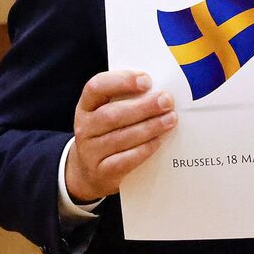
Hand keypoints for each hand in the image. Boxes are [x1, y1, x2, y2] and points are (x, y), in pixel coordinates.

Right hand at [65, 70, 177, 201]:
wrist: (90, 171)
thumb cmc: (108, 132)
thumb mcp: (108, 112)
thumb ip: (128, 99)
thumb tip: (159, 92)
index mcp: (86, 105)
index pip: (97, 86)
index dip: (121, 81)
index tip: (147, 80)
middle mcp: (84, 127)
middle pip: (112, 115)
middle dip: (143, 107)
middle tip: (166, 101)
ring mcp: (90, 152)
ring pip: (120, 138)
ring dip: (149, 127)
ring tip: (170, 119)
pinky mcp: (101, 172)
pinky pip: (124, 160)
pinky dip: (143, 149)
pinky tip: (158, 141)